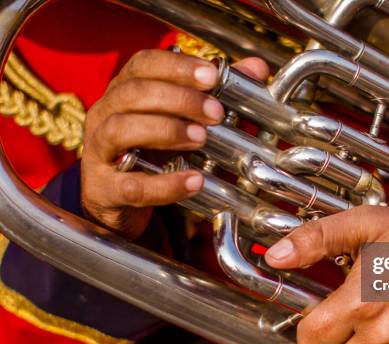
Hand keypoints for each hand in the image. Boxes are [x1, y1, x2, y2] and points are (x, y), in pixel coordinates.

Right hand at [82, 49, 267, 237]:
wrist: (118, 201)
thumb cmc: (152, 151)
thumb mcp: (181, 120)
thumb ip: (217, 93)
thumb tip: (256, 68)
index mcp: (124, 91)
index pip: (143, 64)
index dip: (178, 66)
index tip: (212, 75)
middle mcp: (106, 114)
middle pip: (133, 93)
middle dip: (179, 99)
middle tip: (216, 113)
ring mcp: (99, 152)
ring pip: (121, 130)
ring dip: (166, 131)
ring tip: (201, 138)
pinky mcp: (105, 190)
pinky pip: (132, 185)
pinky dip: (165, 184)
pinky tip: (194, 181)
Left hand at [265, 205, 388, 343]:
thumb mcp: (364, 224)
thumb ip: (315, 240)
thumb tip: (277, 256)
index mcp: (363, 302)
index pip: (311, 340)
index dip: (310, 325)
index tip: (322, 310)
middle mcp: (386, 334)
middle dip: (335, 335)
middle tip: (353, 306)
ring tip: (377, 315)